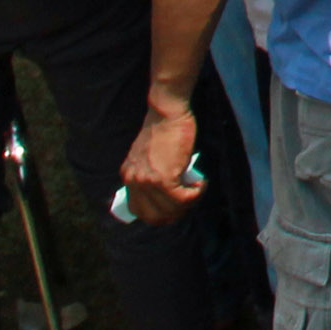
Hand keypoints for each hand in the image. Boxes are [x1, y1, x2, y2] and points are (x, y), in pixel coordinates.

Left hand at [120, 101, 202, 225]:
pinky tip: (201, 183)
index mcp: (129, 176)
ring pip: (171, 209)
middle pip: (154, 216)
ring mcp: (148, 182)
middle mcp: (134, 182)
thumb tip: (168, 191)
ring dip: (189, 202)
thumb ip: (151, 172)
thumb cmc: (164, 128)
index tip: (176, 206)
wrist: (166, 113)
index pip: (139, 210)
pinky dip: (196, 193)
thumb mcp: (148, 155)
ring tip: (198, 188)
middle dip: (175, 213)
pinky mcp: (164, 179)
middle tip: (190, 200)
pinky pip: (183, 199)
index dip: (161, 213)